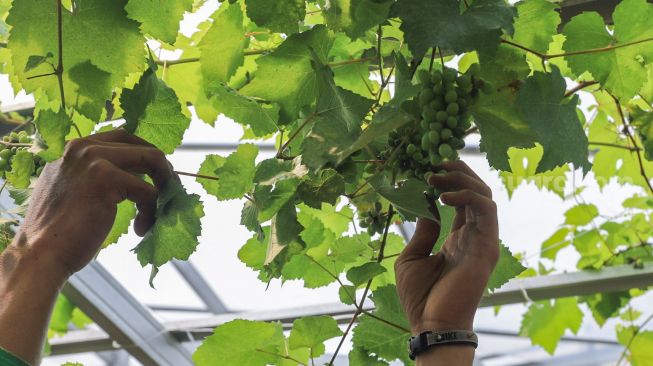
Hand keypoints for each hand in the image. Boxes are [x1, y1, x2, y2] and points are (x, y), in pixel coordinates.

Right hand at [11, 129, 172, 277]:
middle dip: (164, 171)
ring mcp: (95, 159)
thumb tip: (140, 175)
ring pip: (154, 161)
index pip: (125, 138)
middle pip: (144, 147)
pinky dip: (152, 212)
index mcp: (77, 147)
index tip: (158, 180)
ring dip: (165, 189)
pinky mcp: (106, 178)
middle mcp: (84, 146)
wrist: (40, 254)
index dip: (148, 158)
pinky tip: (141, 229)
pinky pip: (149, 192)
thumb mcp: (77, 189)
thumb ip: (101, 174)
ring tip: (159, 214)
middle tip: (169, 195)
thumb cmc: (60, 230)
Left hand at [395, 161, 498, 334]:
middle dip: (457, 172)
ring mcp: (483, 239)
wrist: (432, 323)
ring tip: (435, 175)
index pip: (462, 200)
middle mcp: (474, 236)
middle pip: (476, 192)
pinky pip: (486, 209)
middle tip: (433, 164)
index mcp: (459, 238)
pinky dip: (468, 195)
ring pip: (484, 195)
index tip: (427, 168)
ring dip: (461, 179)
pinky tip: (443, 194)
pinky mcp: (487, 245)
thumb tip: (425, 206)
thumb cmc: (421, 297)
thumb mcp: (412, 257)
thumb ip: (423, 231)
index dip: (449, 179)